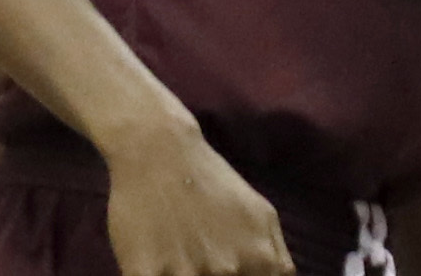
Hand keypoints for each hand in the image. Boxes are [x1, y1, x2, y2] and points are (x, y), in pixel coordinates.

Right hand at [102, 121, 294, 275]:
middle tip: (206, 262)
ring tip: (183, 261)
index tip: (237, 273)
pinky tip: (160, 268)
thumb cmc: (214, 184)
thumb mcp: (262, 214)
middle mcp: (228, 270)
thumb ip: (275, 256)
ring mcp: (187, 274)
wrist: (162, 157)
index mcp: (259, 259)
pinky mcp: (146, 274)